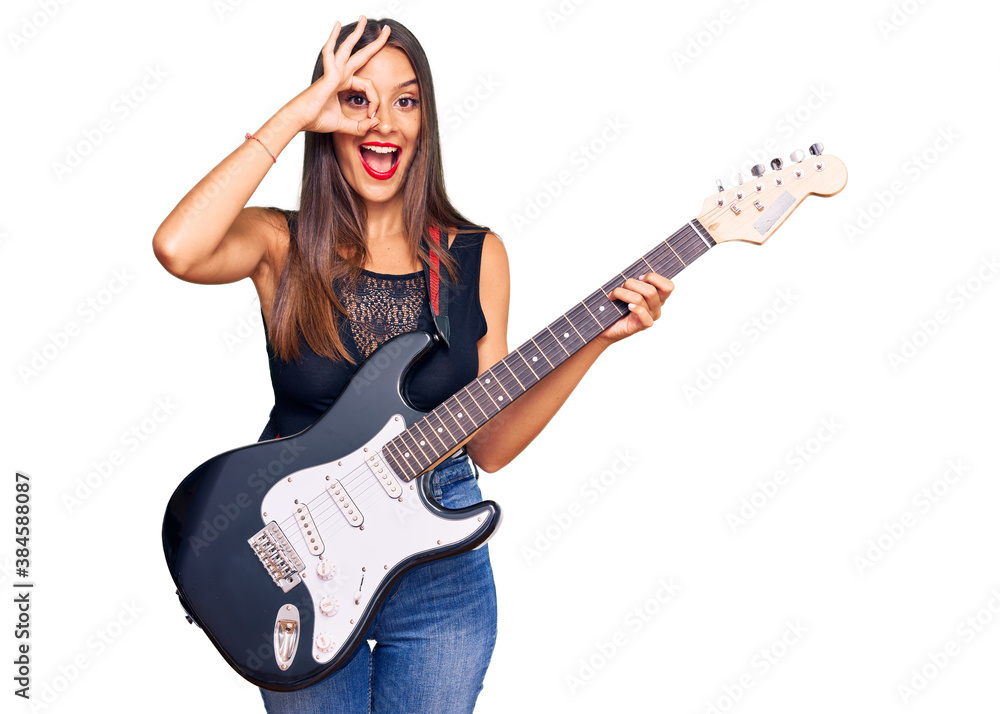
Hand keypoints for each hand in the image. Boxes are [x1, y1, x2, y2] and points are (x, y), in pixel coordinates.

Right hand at [290, 16, 390, 135]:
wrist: (300, 120)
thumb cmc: (317, 120)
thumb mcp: (345, 125)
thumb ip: (360, 126)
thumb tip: (376, 122)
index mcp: (343, 84)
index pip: (368, 86)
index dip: (374, 101)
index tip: (372, 117)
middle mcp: (339, 75)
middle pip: (360, 55)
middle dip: (374, 43)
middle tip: (385, 30)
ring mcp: (333, 72)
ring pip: (347, 47)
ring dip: (357, 32)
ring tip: (365, 18)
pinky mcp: (328, 74)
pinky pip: (330, 53)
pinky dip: (333, 39)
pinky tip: (336, 25)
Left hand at [596, 273, 674, 346]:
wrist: (609, 326)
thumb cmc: (618, 306)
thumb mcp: (629, 290)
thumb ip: (635, 282)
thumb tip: (632, 271)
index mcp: (657, 296)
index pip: (668, 286)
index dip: (654, 278)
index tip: (639, 278)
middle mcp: (657, 307)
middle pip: (651, 290)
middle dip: (631, 284)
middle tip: (621, 286)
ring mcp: (651, 316)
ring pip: (640, 299)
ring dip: (623, 293)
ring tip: (614, 295)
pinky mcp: (643, 325)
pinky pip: (642, 313)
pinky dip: (634, 308)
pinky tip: (627, 306)